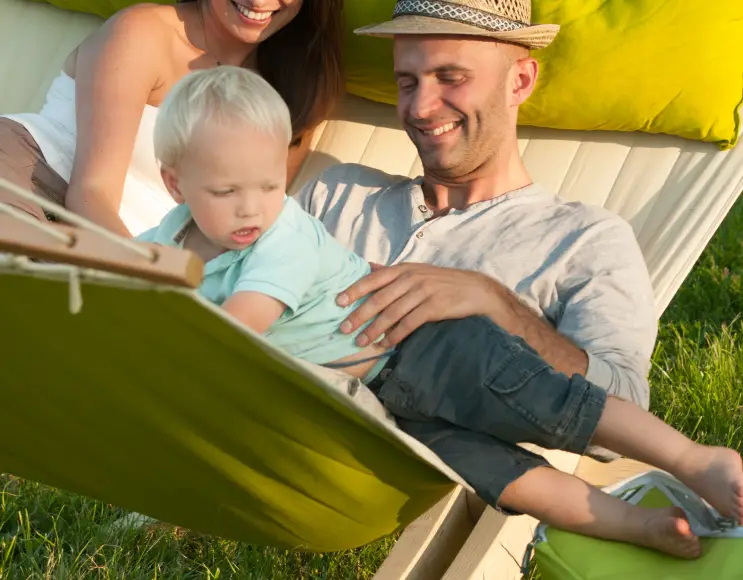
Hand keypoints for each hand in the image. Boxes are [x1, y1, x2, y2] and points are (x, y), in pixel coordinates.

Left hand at [336, 263, 498, 347]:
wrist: (474, 290)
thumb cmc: (441, 282)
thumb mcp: (416, 271)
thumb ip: (391, 272)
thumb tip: (367, 266)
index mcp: (403, 269)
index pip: (373, 279)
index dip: (354, 290)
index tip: (338, 302)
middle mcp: (411, 278)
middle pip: (379, 298)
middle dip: (359, 315)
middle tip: (344, 328)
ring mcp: (423, 292)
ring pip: (392, 313)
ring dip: (374, 329)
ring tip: (361, 341)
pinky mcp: (434, 307)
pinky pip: (409, 323)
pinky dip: (395, 335)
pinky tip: (386, 344)